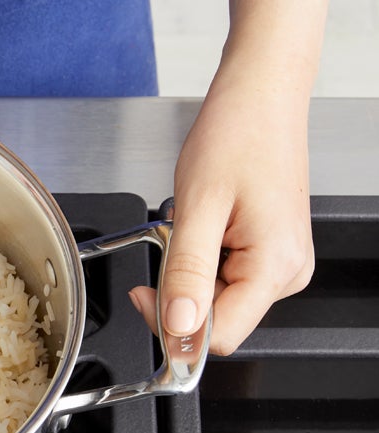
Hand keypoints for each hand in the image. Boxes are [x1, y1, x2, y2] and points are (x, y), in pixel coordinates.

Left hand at [128, 80, 314, 354]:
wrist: (261, 96)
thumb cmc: (237, 135)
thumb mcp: (197, 208)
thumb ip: (186, 273)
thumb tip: (178, 326)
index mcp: (275, 267)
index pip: (218, 336)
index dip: (173, 323)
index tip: (145, 291)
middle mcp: (287, 272)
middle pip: (218, 319)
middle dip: (180, 291)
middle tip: (169, 241)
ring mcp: (282, 263)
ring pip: (218, 298)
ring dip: (190, 270)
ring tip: (194, 222)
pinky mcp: (271, 251)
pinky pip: (226, 275)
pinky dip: (202, 256)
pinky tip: (205, 222)